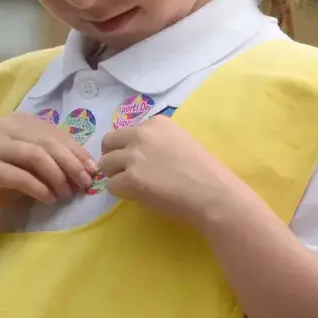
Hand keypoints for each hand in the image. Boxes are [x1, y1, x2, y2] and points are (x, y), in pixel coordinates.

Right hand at [0, 113, 97, 229]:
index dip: (76, 150)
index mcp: (17, 121)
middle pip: (48, 142)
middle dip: (72, 163)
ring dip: (58, 176)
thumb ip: (51, 161)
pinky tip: (50, 199)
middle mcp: (3, 126)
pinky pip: (21, 176)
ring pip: (37, 156)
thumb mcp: (28, 167)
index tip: (93, 168)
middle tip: (86, 183)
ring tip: (67, 193)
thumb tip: (87, 168)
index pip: (54, 132)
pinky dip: (40, 188)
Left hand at [99, 116, 236, 226]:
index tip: (141, 160)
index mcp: (157, 122)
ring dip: (115, 175)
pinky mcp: (131, 179)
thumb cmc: (203, 170)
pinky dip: (121, 192)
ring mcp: (135, 156)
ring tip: (132, 185)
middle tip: (124, 171)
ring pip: (105, 164)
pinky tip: (137, 195)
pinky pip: (111, 185)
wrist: (212, 192)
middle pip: (109, 142)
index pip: (127, 131)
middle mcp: (142, 134)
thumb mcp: (181, 141)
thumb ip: (158, 141)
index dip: (129, 147)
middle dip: (113, 156)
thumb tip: (137, 153)